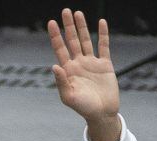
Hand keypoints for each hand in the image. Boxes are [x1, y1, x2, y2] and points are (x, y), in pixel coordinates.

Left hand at [48, 9, 120, 140]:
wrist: (102, 114)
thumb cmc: (83, 108)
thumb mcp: (69, 97)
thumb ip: (61, 82)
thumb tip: (54, 66)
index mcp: (68, 70)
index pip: (60, 49)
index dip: (56, 36)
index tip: (52, 22)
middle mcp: (78, 63)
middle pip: (72, 40)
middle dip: (68, 26)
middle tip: (65, 11)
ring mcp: (91, 63)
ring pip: (86, 40)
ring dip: (82, 27)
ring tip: (78, 13)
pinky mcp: (105, 65)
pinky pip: (104, 46)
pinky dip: (103, 34)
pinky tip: (101, 23)